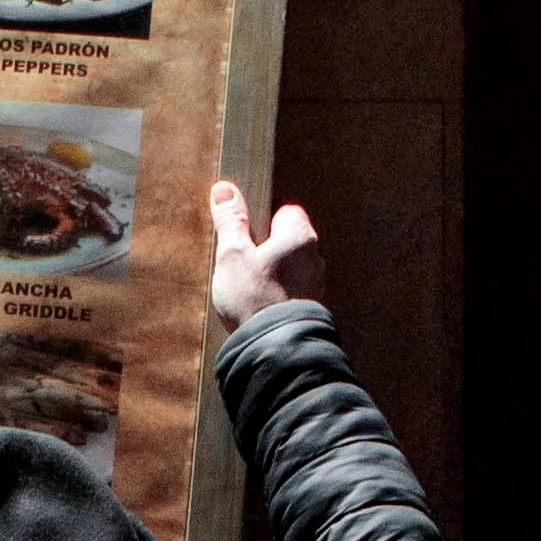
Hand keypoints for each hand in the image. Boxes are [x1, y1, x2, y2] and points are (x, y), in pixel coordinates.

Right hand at [208, 179, 319, 324]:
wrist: (275, 350)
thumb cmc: (256, 298)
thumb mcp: (233, 255)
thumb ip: (231, 221)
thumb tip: (225, 190)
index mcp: (300, 237)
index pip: (286, 212)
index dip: (262, 222)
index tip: (244, 236)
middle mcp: (314, 259)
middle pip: (288, 241)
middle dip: (266, 249)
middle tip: (241, 264)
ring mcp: (315, 285)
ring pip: (289, 268)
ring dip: (272, 275)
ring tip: (248, 291)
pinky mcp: (310, 309)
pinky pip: (291, 292)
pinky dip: (277, 295)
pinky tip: (259, 307)